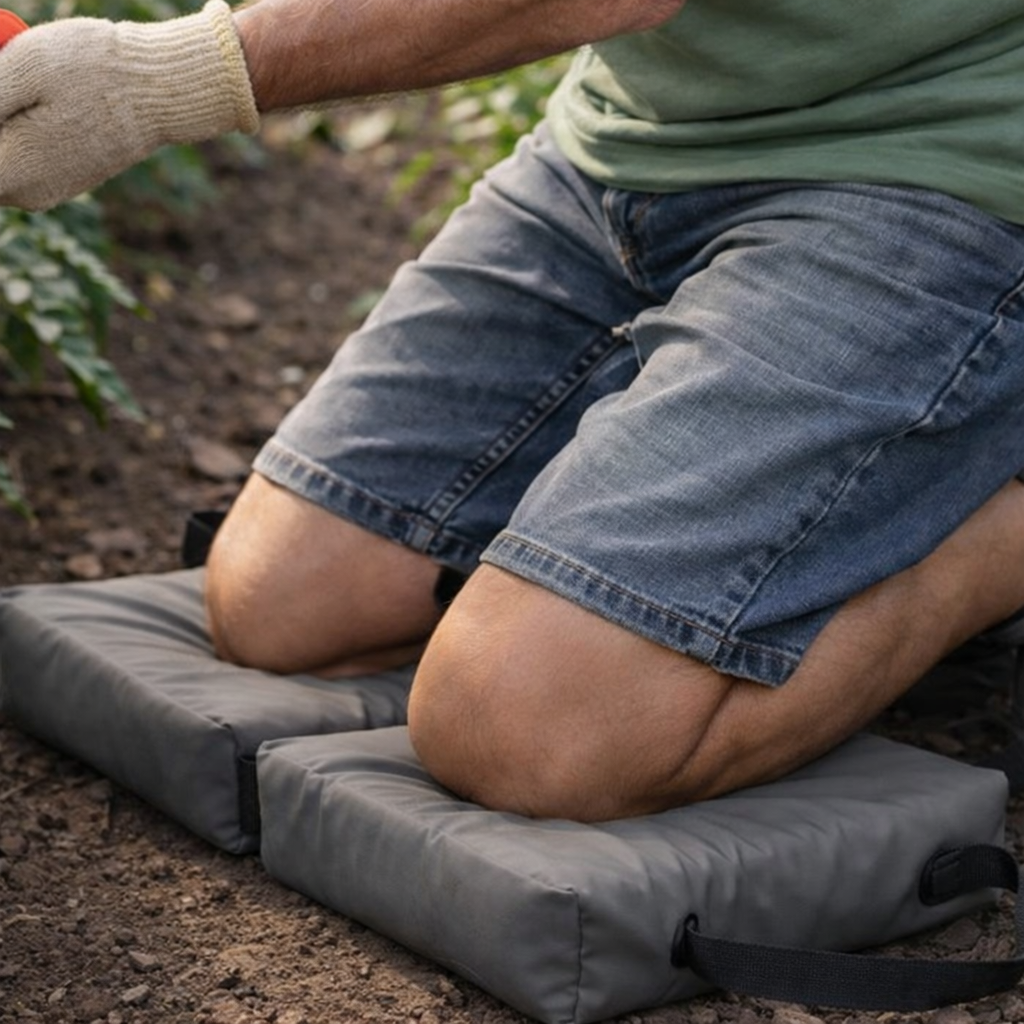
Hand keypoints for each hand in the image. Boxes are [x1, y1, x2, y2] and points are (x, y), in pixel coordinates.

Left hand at [0, 0, 258, 210]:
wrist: (163, 90)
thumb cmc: (94, 71)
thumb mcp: (18, 69)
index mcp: (12, 172)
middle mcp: (28, 194)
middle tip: (7, 76)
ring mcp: (48, 190)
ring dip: (1, 125)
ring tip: (15, 80)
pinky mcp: (63, 179)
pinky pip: (18, 160)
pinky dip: (12, 132)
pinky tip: (28, 98)